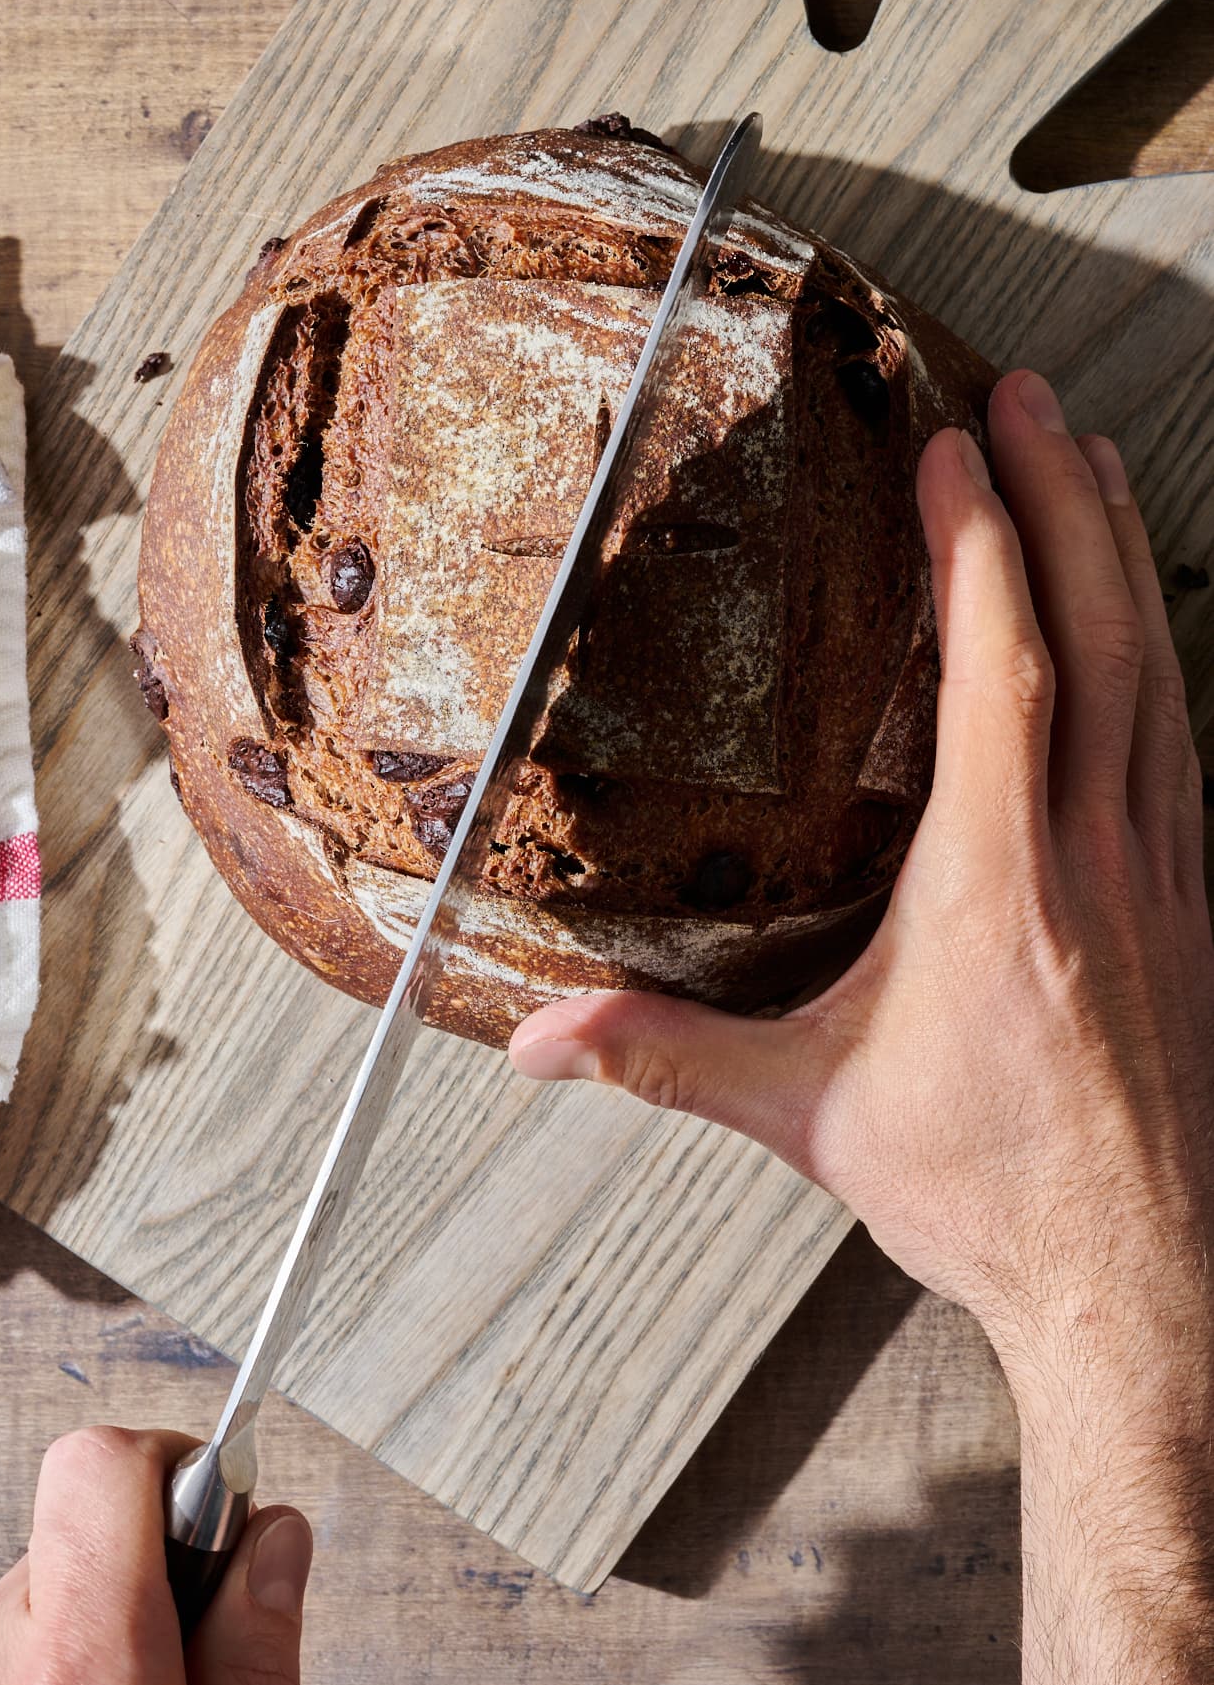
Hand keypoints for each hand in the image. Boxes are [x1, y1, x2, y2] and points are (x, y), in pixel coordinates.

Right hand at [511, 370, 1213, 1396]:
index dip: (981, 542)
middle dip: (1067, 499)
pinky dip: (1158, 654)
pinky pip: (1180, 742)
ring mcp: (1165, 876)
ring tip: (1094, 465)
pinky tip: (1140, 627)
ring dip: (1125, 556)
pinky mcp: (1194, 907)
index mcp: (1001, 884)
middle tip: (1037, 398)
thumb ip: (667, 1060)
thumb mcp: (806, 1116)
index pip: (1005, 669)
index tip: (955, 444)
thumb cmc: (988, 1197)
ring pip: (1161, 675)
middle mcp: (1098, 857)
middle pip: (1103, 634)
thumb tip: (537, 1044)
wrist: (1143, 1286)